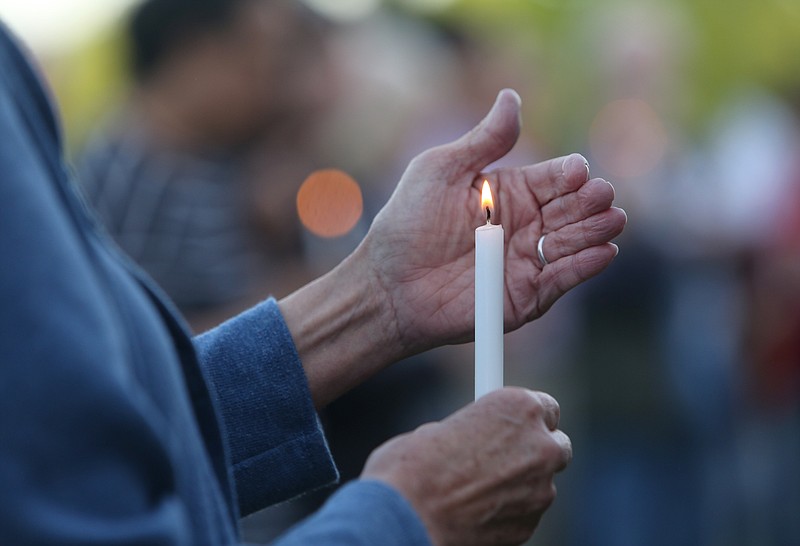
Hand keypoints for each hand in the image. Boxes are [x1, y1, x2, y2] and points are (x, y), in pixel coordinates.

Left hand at [279, 89, 624, 407]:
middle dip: (592, 201)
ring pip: (576, 241)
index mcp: (511, 191)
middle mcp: (526, 224)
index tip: (576, 173)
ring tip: (612, 220)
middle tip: (599, 197)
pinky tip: (604, 251)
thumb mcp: (441, 170)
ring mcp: (528, 260)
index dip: (571, 174)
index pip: (557, 178)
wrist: (389, 285)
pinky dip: (586, 267)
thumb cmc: (408, 223)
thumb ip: (483, 140)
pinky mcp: (527, 296)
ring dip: (596, 230)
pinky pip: (563, 279)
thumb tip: (512, 96)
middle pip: (574, 208)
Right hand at [361, 388, 571, 545]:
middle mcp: (540, 444)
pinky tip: (474, 511)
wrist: (406, 514)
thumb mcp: (441, 427)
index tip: (515, 427)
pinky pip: (525, 514)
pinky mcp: (529, 525)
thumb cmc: (412, 464)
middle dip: (534, 452)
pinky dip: (507, 512)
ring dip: (519, 485)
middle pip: (556, 446)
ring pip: (541, 484)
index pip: (547, 407)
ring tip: (475, 490)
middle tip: (504, 458)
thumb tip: (471, 440)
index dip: (528, 420)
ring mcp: (540, 489)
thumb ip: (471, 430)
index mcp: (518, 406)